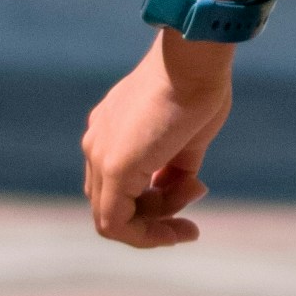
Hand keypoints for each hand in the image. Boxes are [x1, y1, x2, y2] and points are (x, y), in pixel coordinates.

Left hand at [82, 34, 232, 247]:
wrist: (195, 59)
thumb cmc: (198, 86)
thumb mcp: (188, 137)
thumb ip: (175, 168)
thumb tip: (180, 190)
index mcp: (110, 130)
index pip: (120, 183)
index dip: (155, 200)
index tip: (194, 190)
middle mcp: (97, 143)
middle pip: (115, 202)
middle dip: (158, 212)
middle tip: (197, 194)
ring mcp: (100, 154)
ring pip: (114, 217)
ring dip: (159, 223)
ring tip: (197, 190)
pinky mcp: (113, 166)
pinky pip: (116, 223)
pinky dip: (148, 235)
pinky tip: (183, 228)